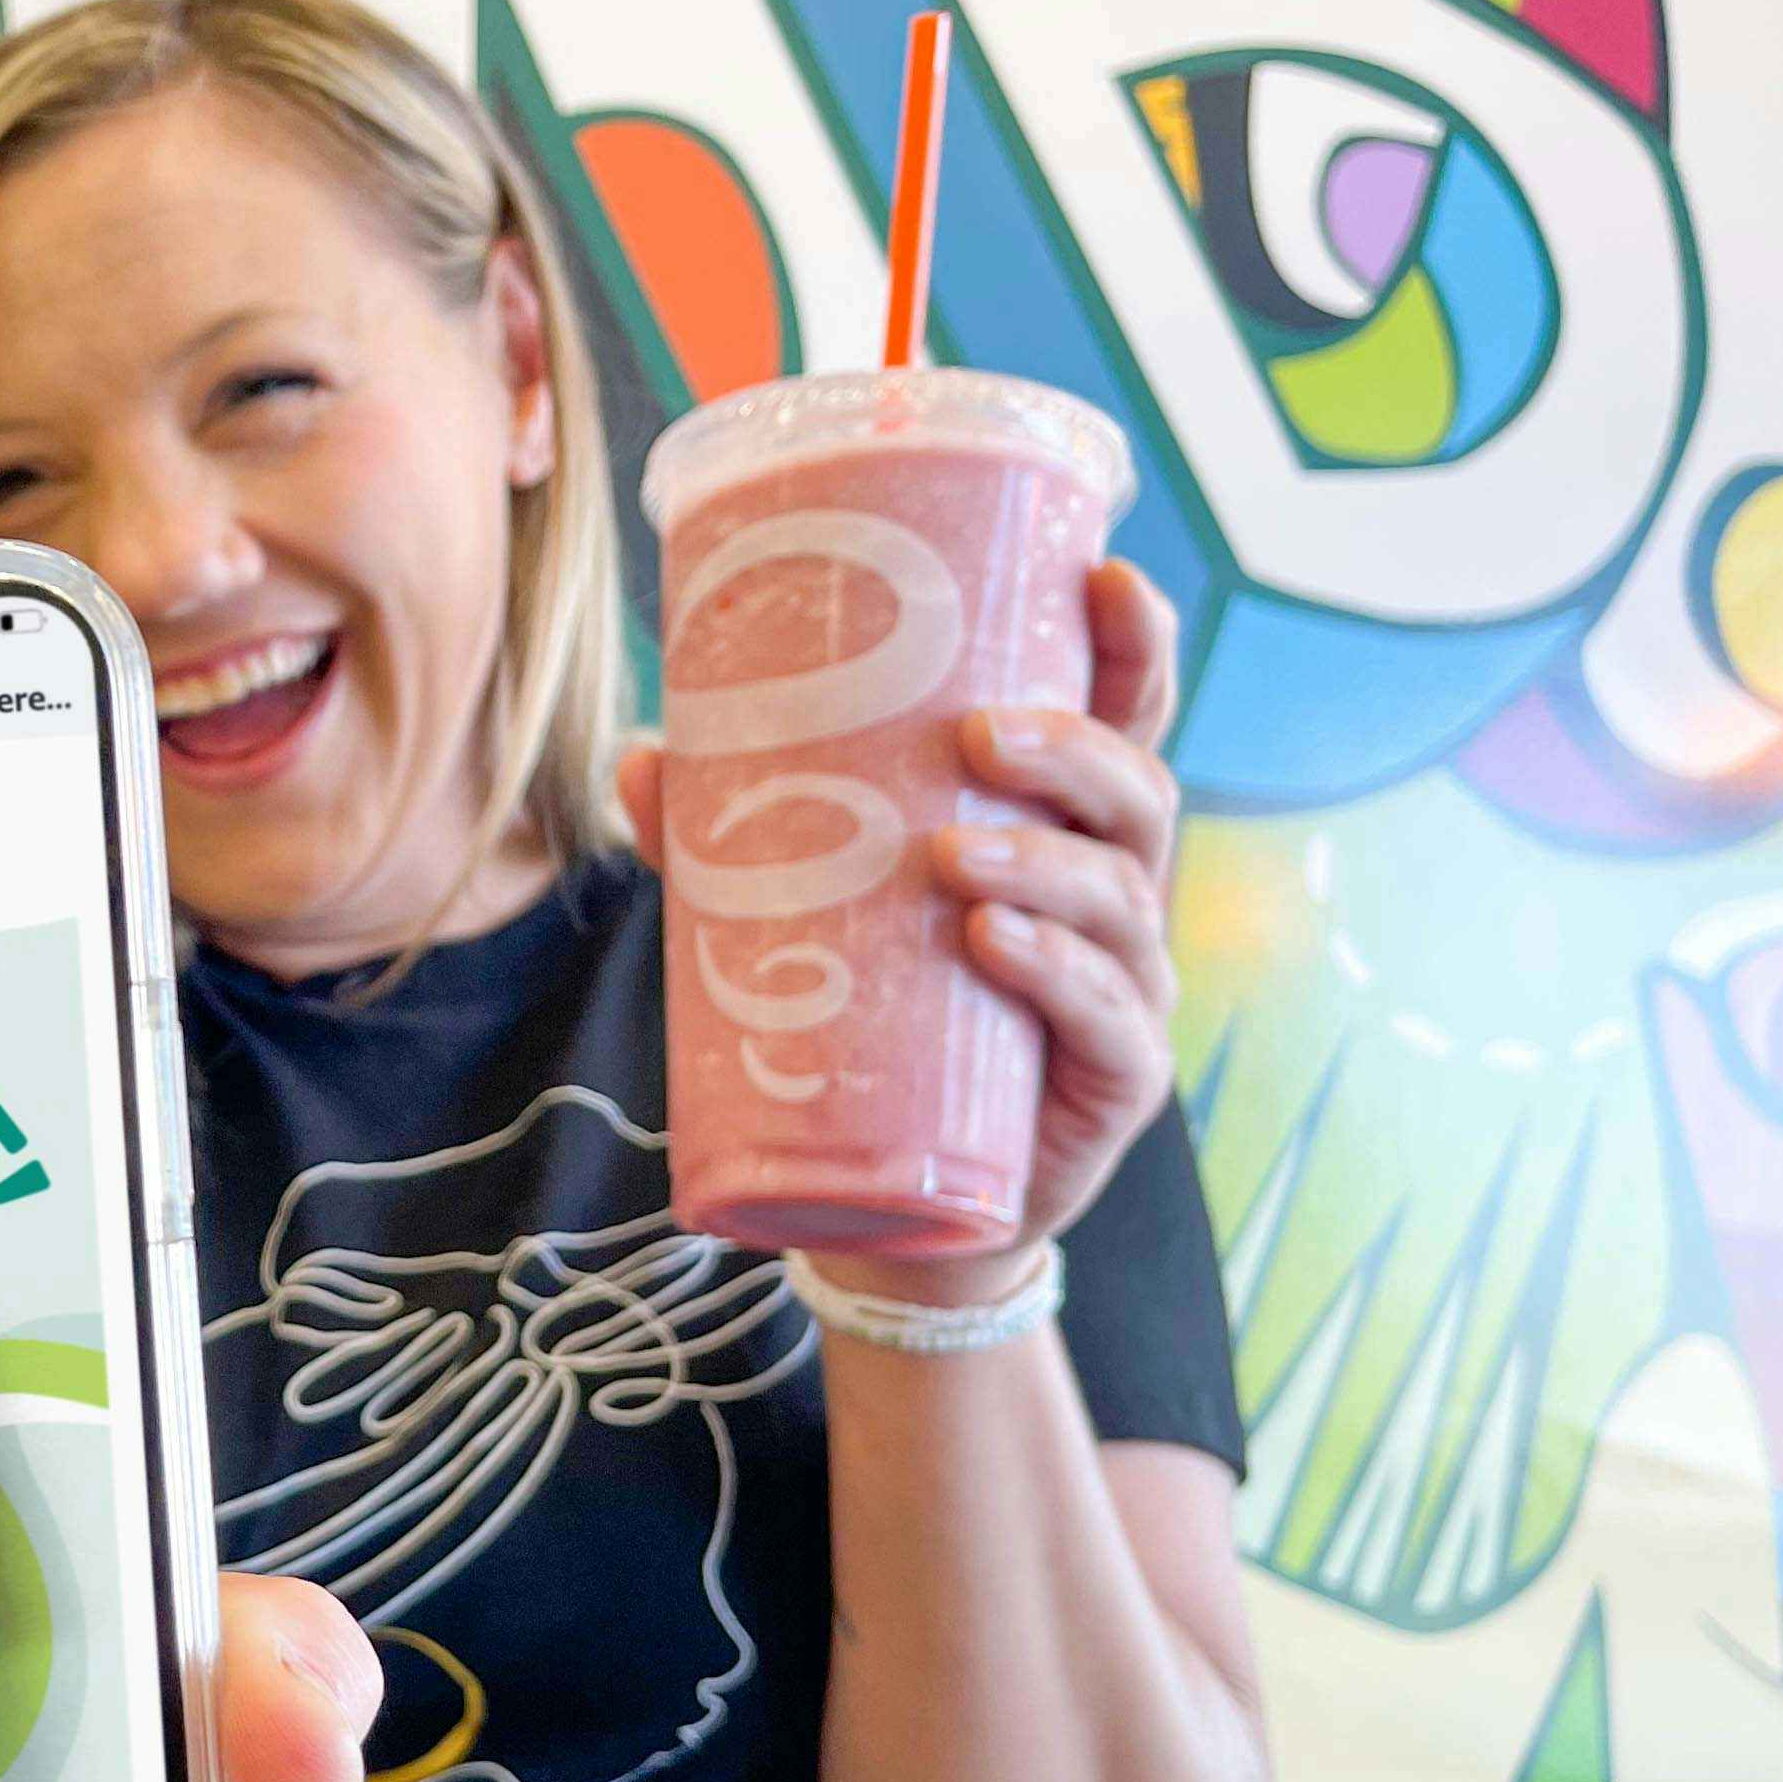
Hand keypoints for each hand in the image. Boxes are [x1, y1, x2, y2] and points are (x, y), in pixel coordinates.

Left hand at [617, 558, 1186, 1304]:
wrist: (894, 1207)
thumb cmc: (870, 1030)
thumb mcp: (800, 921)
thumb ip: (728, 844)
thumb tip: (643, 755)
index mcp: (1058, 834)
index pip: (1124, 722)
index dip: (1131, 647)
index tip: (1101, 574)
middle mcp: (1113, 900)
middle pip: (1140, 796)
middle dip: (1075, 752)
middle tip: (979, 735)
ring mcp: (1125, 991)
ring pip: (1122, 900)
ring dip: (1048, 863)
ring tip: (952, 855)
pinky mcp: (1114, 1081)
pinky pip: (1107, 1016)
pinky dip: (1056, 973)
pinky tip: (997, 943)